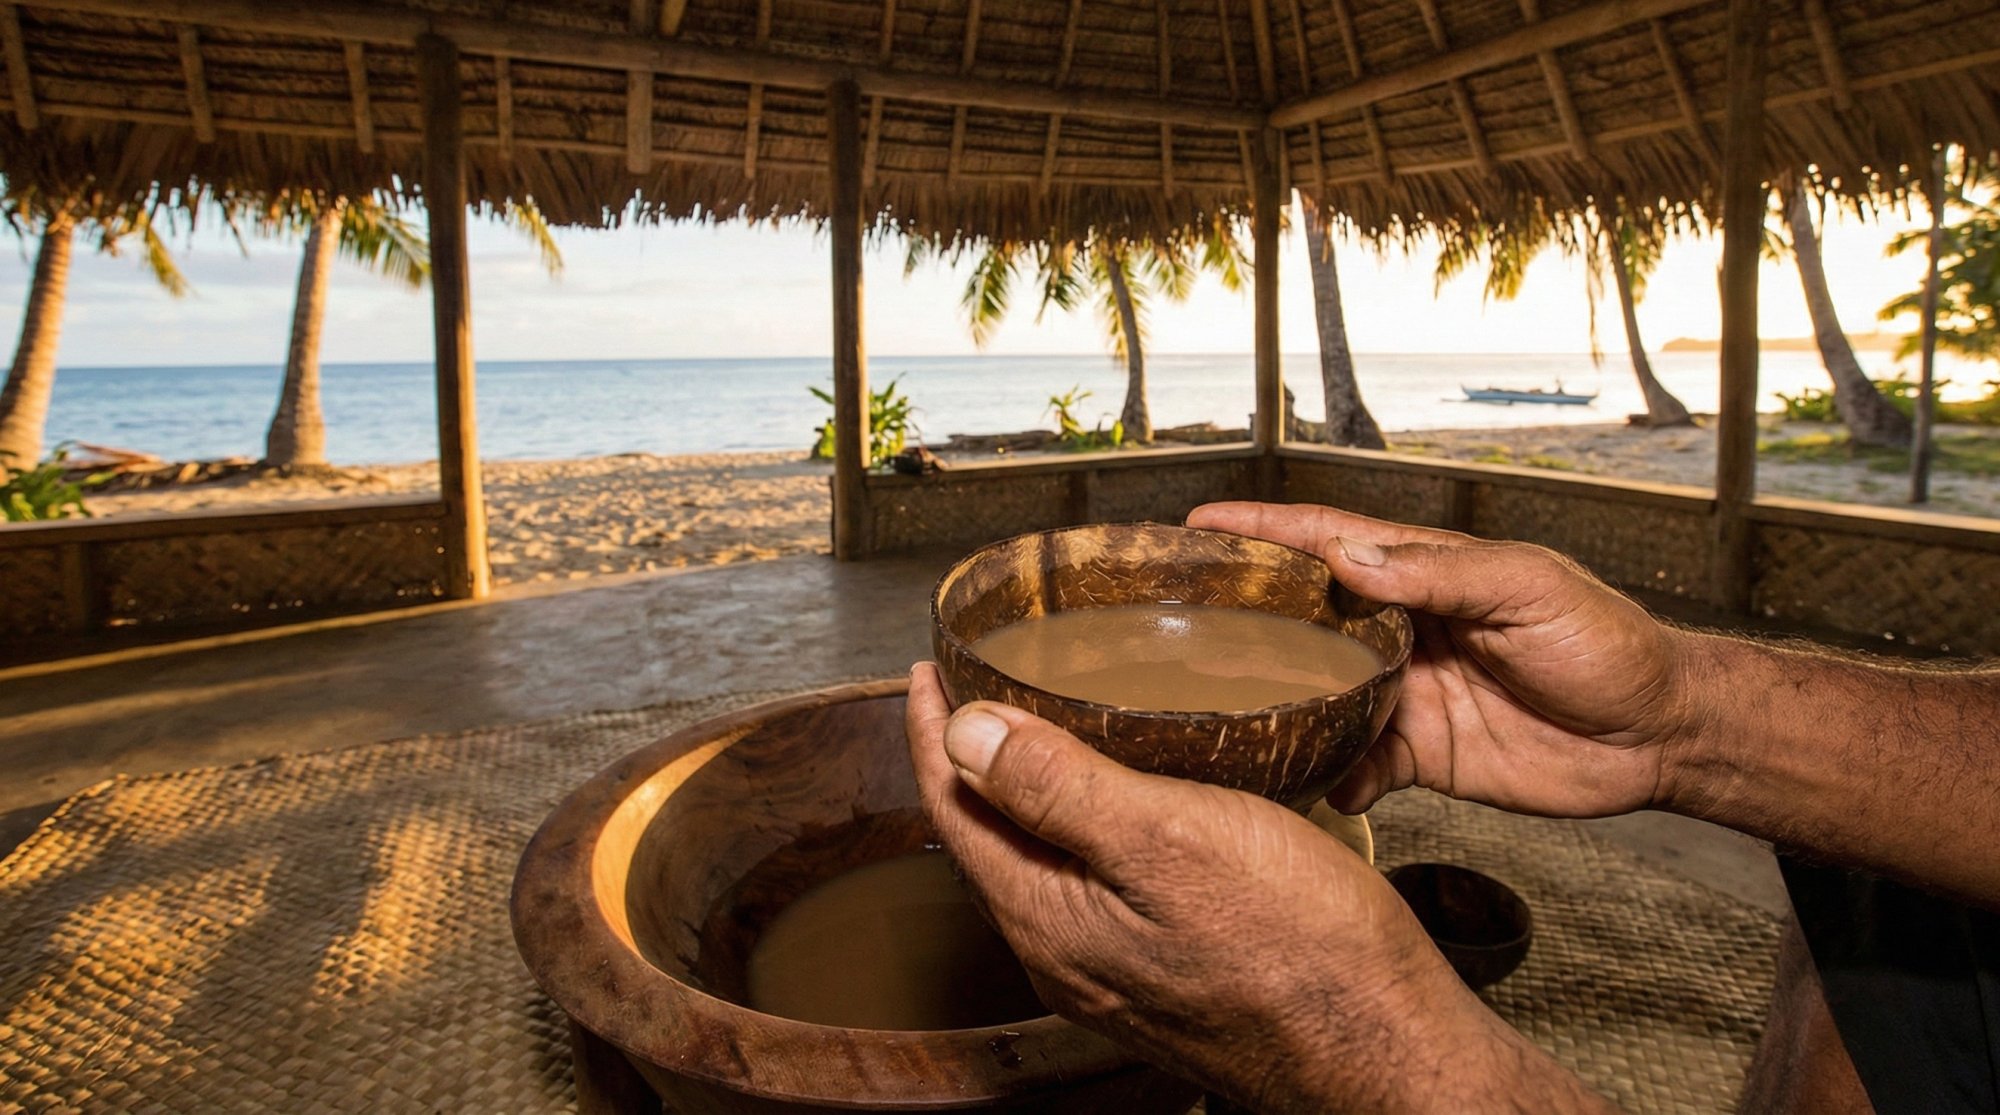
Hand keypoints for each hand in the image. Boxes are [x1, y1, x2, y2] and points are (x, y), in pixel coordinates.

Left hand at [905, 664, 1598, 1113]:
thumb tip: (964, 732)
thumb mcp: (1171, 841)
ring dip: (1024, 792)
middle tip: (974, 686)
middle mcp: (1063, 954)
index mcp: (1047, 917)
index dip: (934, 729)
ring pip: (1038, 864)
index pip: (955, 808)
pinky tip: (1122, 804)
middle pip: (987, 837)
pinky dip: (1079, 827)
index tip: (928, 668)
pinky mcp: (1161, 977)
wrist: (1385, 1051)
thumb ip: (1060, 790)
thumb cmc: (1300, 950)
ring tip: (1037, 729)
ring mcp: (1110, 973)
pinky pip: (1089, 887)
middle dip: (972, 759)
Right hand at [1187, 501, 1699, 818]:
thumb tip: (1348, 555)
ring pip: (1317, 694)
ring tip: (1213, 711)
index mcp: (1423, 574)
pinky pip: (1356, 765)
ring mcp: (1405, 692)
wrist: (1657, 737)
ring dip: (1273, 702)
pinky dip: (1329, 777)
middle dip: (1242, 614)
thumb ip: (1440, 573)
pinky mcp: (1420, 754)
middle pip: (1304, 615)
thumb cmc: (1608, 644)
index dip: (1260, 530)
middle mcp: (1400, 629)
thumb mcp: (1530, 590)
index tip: (1195, 524)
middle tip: (1170, 621)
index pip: (1327, 540)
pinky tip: (1306, 786)